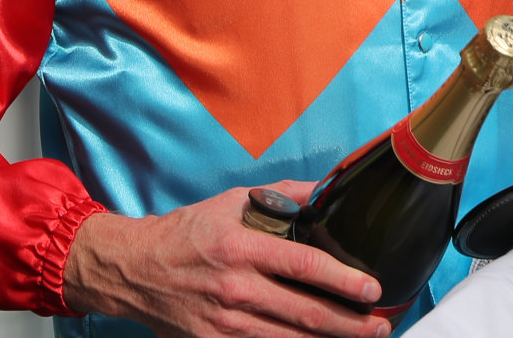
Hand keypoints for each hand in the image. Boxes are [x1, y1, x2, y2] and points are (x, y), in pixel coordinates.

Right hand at [63, 181, 390, 337]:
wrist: (133, 270)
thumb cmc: (186, 233)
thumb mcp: (233, 202)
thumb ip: (284, 195)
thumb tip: (327, 188)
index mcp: (242, 248)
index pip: (304, 266)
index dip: (343, 280)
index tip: (373, 289)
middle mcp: (235, 289)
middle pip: (304, 313)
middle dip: (349, 324)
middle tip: (379, 326)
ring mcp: (224, 323)